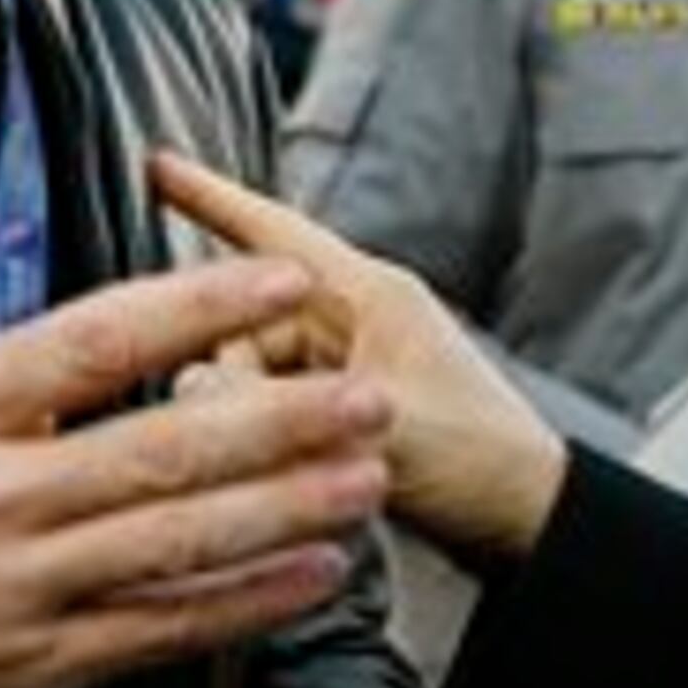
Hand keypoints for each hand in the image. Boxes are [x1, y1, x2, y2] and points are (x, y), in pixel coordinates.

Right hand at [0, 156, 396, 687]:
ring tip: (366, 479)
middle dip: (281, 421)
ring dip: (285, 511)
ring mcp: (18, 588)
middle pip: (160, 449)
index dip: (196, 306)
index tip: (281, 280)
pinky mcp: (36, 668)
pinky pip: (160, 630)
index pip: (93, 341)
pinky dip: (244, 605)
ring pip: (177, 544)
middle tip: (369, 396)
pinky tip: (311, 576)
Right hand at [150, 155, 567, 566]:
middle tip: (265, 437)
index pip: (275, 234)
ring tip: (298, 470)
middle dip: (233, 382)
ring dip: (254, 422)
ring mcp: (345, 368)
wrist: (531, 522)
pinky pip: (275, 411)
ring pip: (250, 377)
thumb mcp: (380, 432)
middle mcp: (353, 321)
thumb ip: (278, 414)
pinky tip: (295, 480)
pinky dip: (273, 443)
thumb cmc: (481, 462)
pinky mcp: (341, 413)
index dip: (210, 199)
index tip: (155, 165)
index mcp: (370, 296)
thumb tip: (190, 400)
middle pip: (243, 325)